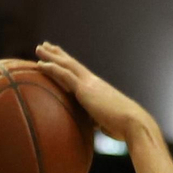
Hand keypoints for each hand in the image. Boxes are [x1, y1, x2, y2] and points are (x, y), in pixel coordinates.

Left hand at [34, 42, 154, 141]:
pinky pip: (64, 74)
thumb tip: (94, 125)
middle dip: (58, 54)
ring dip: (51, 56)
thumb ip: (97, 119)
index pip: (79, 73)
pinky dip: (51, 68)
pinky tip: (39, 64)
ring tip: (39, 47)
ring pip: (66, 64)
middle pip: (72, 63)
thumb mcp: (106, 121)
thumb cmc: (122, 127)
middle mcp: (93, 82)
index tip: (58, 57)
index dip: (68, 64)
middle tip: (45, 45)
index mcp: (98, 88)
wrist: (133, 123)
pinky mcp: (84, 89)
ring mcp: (89, 83)